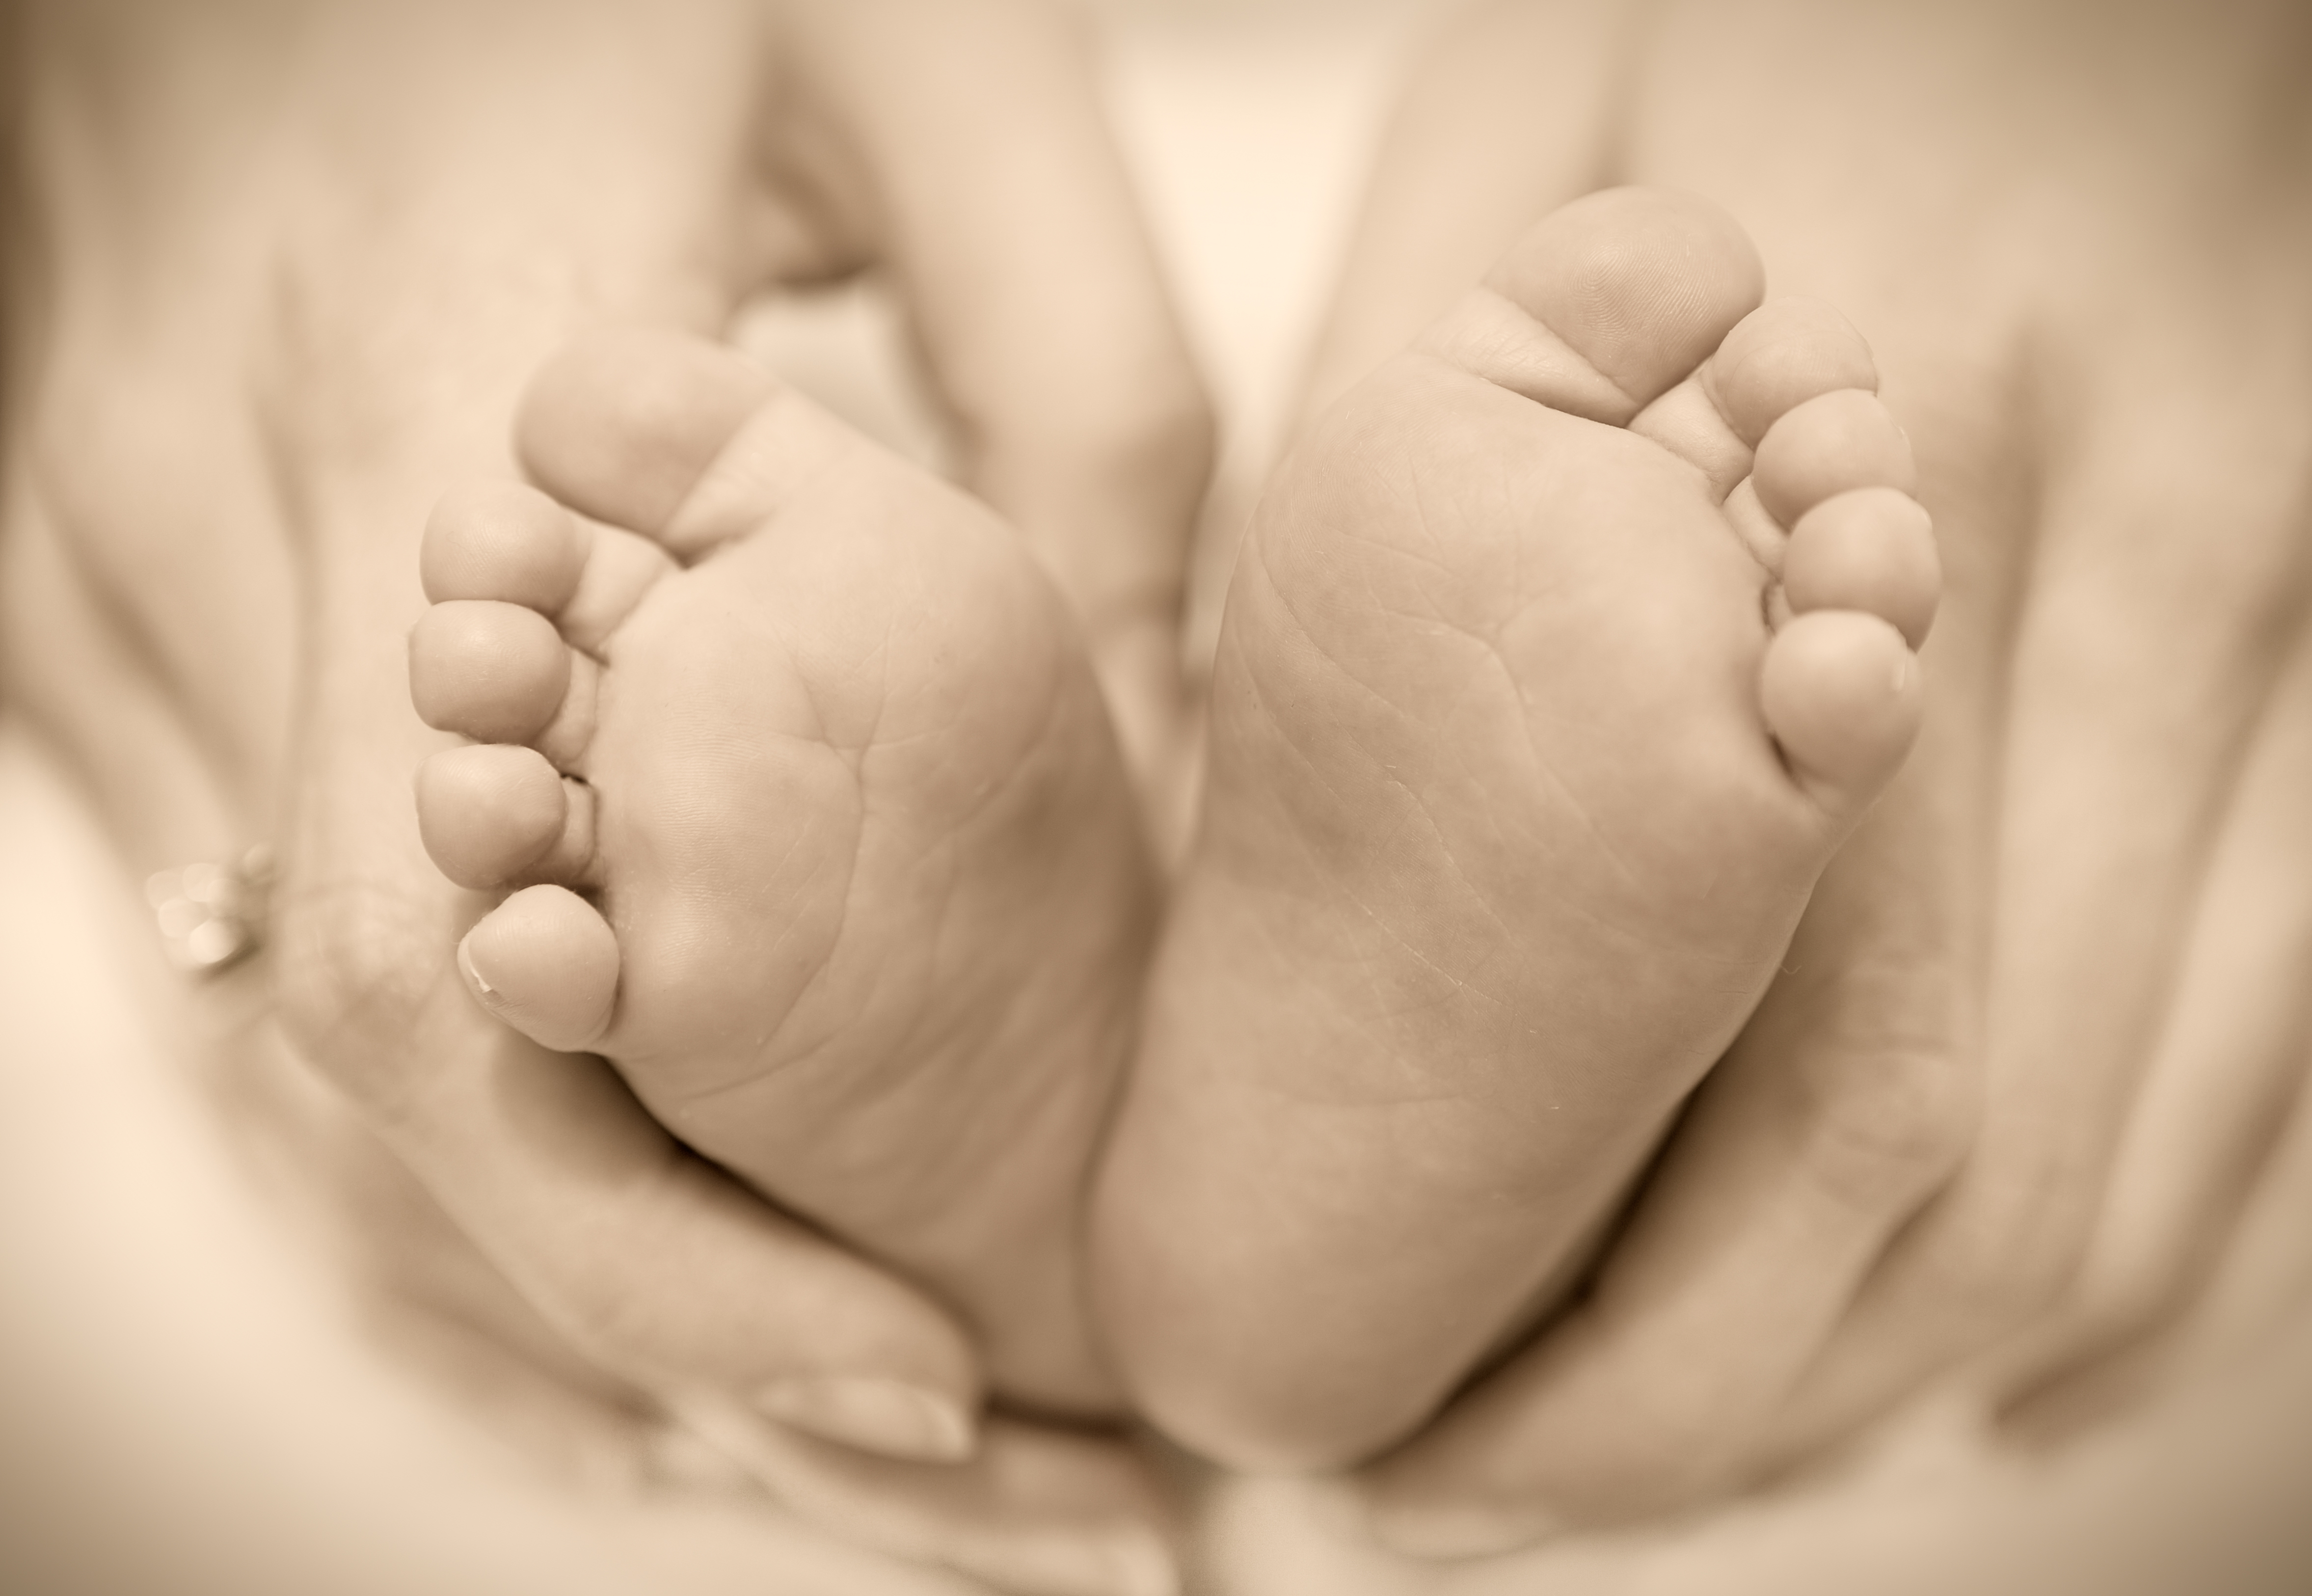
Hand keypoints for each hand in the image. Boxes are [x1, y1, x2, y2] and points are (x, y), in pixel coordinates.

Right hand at [10, 2, 1205, 1590]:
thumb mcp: (920, 81)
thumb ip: (1071, 386)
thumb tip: (1161, 705)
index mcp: (415, 440)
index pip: (475, 975)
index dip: (678, 1245)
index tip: (926, 1389)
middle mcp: (214, 567)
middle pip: (380, 1092)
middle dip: (652, 1330)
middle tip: (945, 1456)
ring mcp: (100, 608)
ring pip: (284, 1075)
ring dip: (539, 1282)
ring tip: (819, 1411)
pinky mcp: (81, 617)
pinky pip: (218, 963)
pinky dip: (407, 1148)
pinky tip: (589, 1258)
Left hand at [1274, 0, 2311, 1550]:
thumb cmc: (1741, 16)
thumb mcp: (1512, 194)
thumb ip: (1405, 455)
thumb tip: (1219, 747)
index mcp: (1859, 520)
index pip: (1767, 1076)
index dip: (1598, 1343)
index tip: (1400, 1440)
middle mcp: (2104, 609)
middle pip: (1944, 1178)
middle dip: (1703, 1420)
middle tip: (1475, 1498)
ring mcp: (2266, 637)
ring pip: (2116, 1173)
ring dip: (1881, 1388)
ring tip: (1657, 1471)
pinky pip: (2279, 1058)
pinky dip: (2131, 1278)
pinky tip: (1977, 1383)